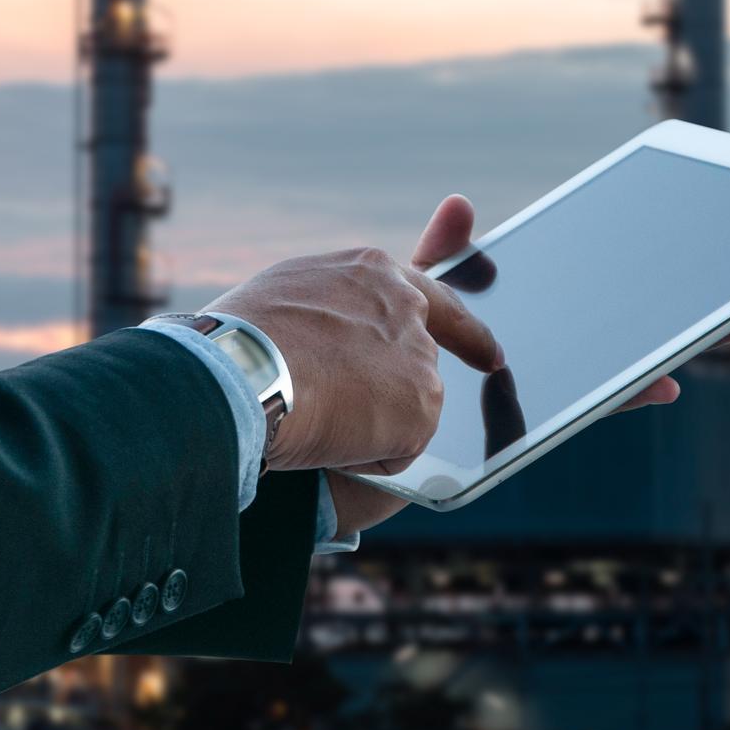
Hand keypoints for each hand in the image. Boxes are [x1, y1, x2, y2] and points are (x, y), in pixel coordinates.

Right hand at [203, 241, 500, 474]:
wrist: (238, 373)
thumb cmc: (237, 340)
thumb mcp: (283, 298)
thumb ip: (327, 308)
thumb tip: (332, 338)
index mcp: (369, 271)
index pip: (433, 296)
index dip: (464, 330)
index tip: (492, 355)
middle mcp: (407, 305)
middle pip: (421, 361)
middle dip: (401, 390)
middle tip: (364, 411)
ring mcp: (419, 356)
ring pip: (406, 410)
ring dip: (368, 425)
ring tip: (311, 418)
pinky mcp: (422, 404)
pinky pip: (397, 451)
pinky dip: (365, 458)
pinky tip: (326, 441)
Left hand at [323, 195, 729, 536]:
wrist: (320, 435)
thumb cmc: (353, 373)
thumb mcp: (396, 304)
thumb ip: (437, 261)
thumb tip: (463, 202)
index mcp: (494, 334)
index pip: (570, 303)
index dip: (620, 282)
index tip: (669, 254)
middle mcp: (517, 370)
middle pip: (605, 334)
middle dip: (668, 315)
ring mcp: (519, 402)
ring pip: (608, 371)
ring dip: (669, 351)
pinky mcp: (514, 435)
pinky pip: (580, 411)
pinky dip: (625, 396)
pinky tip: (666, 382)